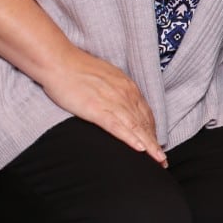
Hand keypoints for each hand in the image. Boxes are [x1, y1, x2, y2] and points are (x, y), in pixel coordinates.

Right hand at [41, 46, 166, 165]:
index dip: (153, 131)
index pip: (145, 113)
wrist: (59, 61)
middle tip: (163, 160)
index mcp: (127, 87)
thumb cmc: (77, 69)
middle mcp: (125, 94)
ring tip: (158, 160)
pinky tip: (140, 149)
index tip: (158, 145)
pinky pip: (118, 127)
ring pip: (136, 127)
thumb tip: (119, 101)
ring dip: (149, 145)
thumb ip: (115, 91)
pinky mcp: (97, 109)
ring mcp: (113, 102)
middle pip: (145, 122)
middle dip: (155, 142)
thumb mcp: (105, 78)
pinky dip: (131, 138)